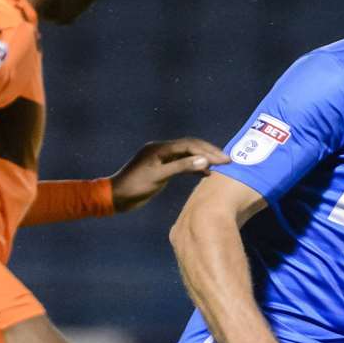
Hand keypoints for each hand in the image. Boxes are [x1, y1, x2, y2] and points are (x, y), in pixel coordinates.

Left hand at [111, 138, 228, 212]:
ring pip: (187, 155)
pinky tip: (205, 174)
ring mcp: (161, 159)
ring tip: (220, 166)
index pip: (190, 145)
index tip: (224, 159)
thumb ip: (182, 167)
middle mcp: (162, 150)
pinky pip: (181, 164)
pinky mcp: (161, 169)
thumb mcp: (159, 177)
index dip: (208, 151)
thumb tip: (205, 161)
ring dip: (203, 159)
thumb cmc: (135, 187)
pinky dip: (194, 168)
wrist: (116, 197)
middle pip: (190, 147)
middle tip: (227, 161)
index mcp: (160, 148)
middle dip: (209, 153)